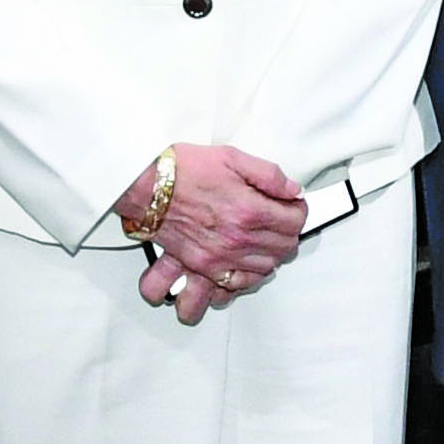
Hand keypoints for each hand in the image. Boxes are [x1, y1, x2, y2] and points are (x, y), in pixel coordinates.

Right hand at [121, 144, 303, 321]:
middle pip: (284, 247)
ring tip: (265, 240)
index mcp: (249, 210)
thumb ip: (268, 175)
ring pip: (265, 269)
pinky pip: (236, 285)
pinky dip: (247, 277)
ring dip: (271, 255)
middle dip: (288, 233)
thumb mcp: (232, 158)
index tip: (292, 205)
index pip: (294, 221)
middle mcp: (237, 239)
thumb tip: (291, 190)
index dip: (298, 211)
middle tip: (281, 220)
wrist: (144, 186)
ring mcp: (220, 257)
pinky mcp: (202, 267)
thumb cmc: (181, 170)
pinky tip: (247, 263)